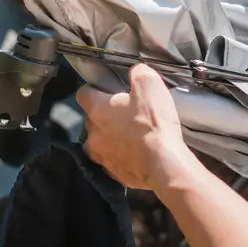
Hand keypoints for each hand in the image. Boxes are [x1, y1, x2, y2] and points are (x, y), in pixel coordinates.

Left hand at [77, 64, 195, 191]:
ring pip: (102, 141)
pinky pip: (114, 160)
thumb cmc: (154, 124)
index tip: (108, 88)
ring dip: (113, 136)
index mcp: (97, 110)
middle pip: (93, 118)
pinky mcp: (113, 173)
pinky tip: (140, 151)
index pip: (83, 93)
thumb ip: (138, 72)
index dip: (95, 88)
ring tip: (135, 133)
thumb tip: (136, 72)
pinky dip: (123, 154)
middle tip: (129, 110)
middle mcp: (93, 134)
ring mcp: (101, 156)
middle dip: (108, 113)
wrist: (164, 164)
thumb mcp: (150, 84)